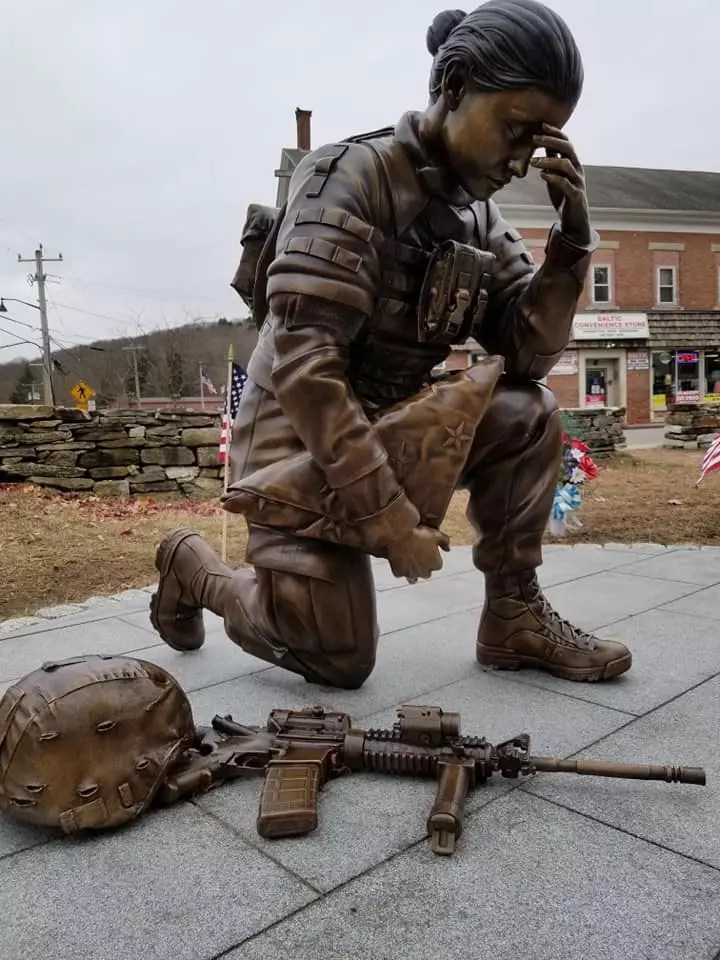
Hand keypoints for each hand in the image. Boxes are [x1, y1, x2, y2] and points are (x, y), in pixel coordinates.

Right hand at [386, 525, 449, 582]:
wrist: (398, 534)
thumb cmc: (417, 534)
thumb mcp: (435, 534)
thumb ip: (444, 542)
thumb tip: (448, 548)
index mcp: (436, 564)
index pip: (437, 565)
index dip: (432, 558)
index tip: (427, 551)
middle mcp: (425, 572)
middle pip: (426, 573)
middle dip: (423, 566)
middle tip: (418, 555)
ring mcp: (411, 574)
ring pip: (413, 578)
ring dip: (413, 572)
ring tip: (409, 561)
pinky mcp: (399, 573)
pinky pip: (401, 574)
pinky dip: (400, 569)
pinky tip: (399, 561)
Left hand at [530, 124, 591, 246]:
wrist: (573, 218)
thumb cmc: (563, 195)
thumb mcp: (555, 175)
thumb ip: (551, 161)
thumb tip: (541, 144)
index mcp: (572, 162)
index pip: (565, 142)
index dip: (555, 132)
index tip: (541, 124)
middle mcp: (577, 169)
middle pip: (568, 148)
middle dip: (551, 141)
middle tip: (535, 138)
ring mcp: (578, 182)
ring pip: (566, 165)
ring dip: (549, 160)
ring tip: (533, 161)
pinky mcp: (575, 195)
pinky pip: (566, 184)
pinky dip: (553, 178)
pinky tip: (542, 175)